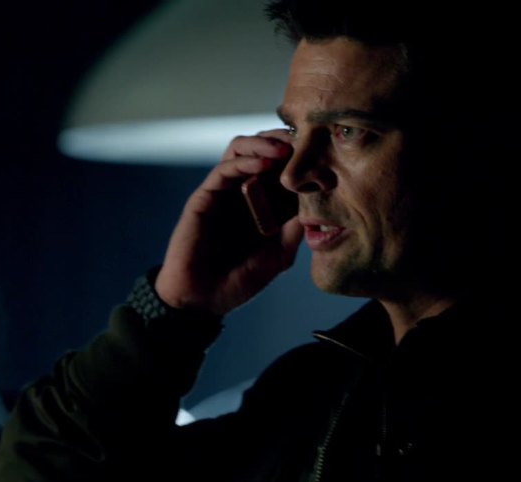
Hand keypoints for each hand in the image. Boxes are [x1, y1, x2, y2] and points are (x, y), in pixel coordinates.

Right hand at [155, 130, 302, 315]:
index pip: (282, 168)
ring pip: (240, 150)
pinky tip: (264, 164)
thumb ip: (295, 229)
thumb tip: (319, 202)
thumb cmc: (239, 281)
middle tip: (303, 140)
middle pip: (261, 150)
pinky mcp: (206, 195)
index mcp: (263, 204)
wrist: (203, 298)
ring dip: (263, 143)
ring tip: (284, 149)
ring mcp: (224, 192)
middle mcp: (243, 192)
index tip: (322, 152)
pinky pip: (224, 168)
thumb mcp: (279, 255)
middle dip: (282, 140)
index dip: (299, 156)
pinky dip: (245, 160)